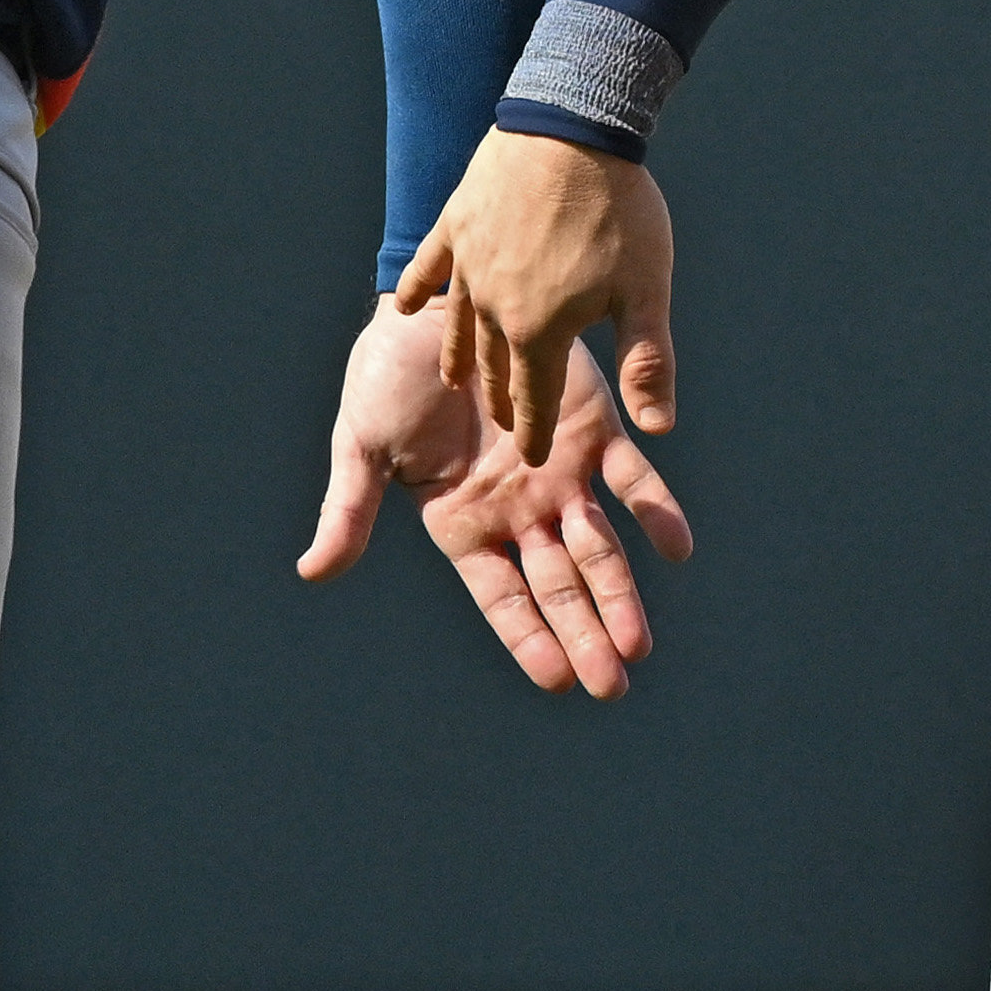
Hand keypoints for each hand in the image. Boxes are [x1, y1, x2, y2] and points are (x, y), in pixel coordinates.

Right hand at [297, 297, 695, 694]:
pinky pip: (632, 478)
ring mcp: (559, 475)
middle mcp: (517, 512)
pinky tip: (677, 547)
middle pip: (557, 585)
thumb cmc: (384, 377)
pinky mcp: (592, 430)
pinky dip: (655, 511)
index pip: (503, 596)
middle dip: (585, 633)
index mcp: (464, 525)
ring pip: (597, 547)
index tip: (557, 678)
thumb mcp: (361, 447)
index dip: (529, 636)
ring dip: (620, 594)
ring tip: (638, 644)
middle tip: (612, 684)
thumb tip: (312, 573)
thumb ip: (350, 511)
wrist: (431, 305)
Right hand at [390, 129, 675, 463]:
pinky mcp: (457, 224)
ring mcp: (468, 265)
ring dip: (460, 357)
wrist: (572, 127)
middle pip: (493, 368)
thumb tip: (658, 430)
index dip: (537, 433)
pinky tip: (409, 306)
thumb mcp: (646, 293)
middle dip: (502, 399)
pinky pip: (430, 268)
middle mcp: (492, 308)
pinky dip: (421, 290)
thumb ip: (647, 363)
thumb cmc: (617, 211)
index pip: (535, 400)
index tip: (534, 458)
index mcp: (538, 331)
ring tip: (456, 379)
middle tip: (505, 421)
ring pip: (460, 326)